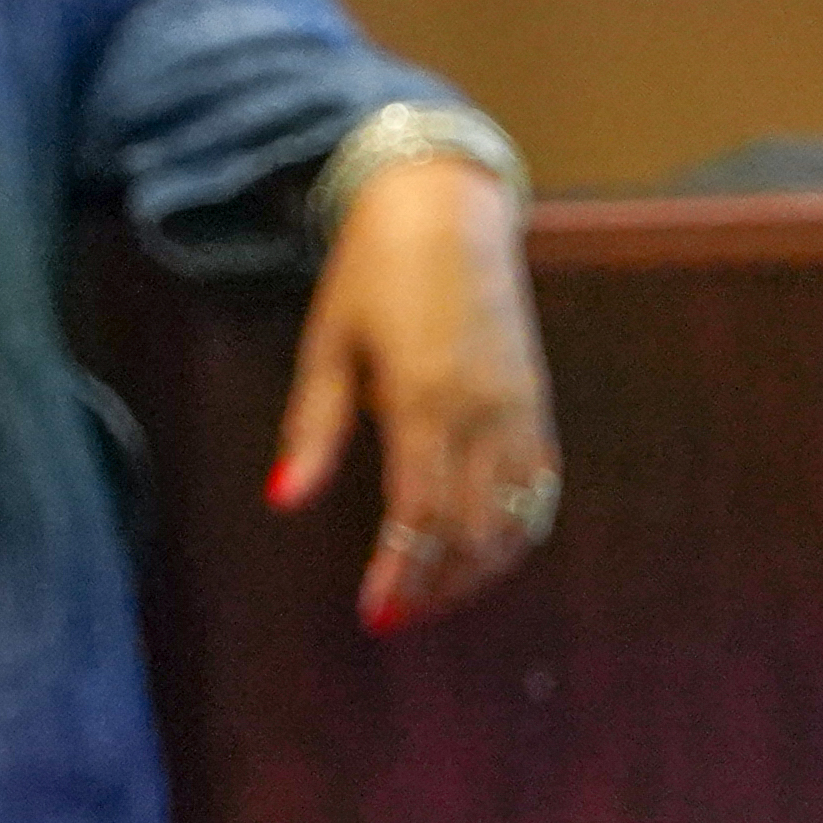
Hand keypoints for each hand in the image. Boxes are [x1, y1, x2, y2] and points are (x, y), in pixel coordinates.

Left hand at [270, 155, 557, 632]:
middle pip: (471, 530)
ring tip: (433, 595)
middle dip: (435, 585)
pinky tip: (482, 554)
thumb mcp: (330, 342)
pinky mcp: (536, 402)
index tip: (375, 614)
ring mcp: (518, 407)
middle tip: (397, 617)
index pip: (420, 513)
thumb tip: (283, 500)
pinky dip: (515, 533)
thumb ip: (313, 428)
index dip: (401, 573)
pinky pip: (538, 489)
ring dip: (475, 570)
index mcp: (424, 397)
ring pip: (513, 519)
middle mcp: (482, 410)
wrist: (449, 206)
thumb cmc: (375, 271)